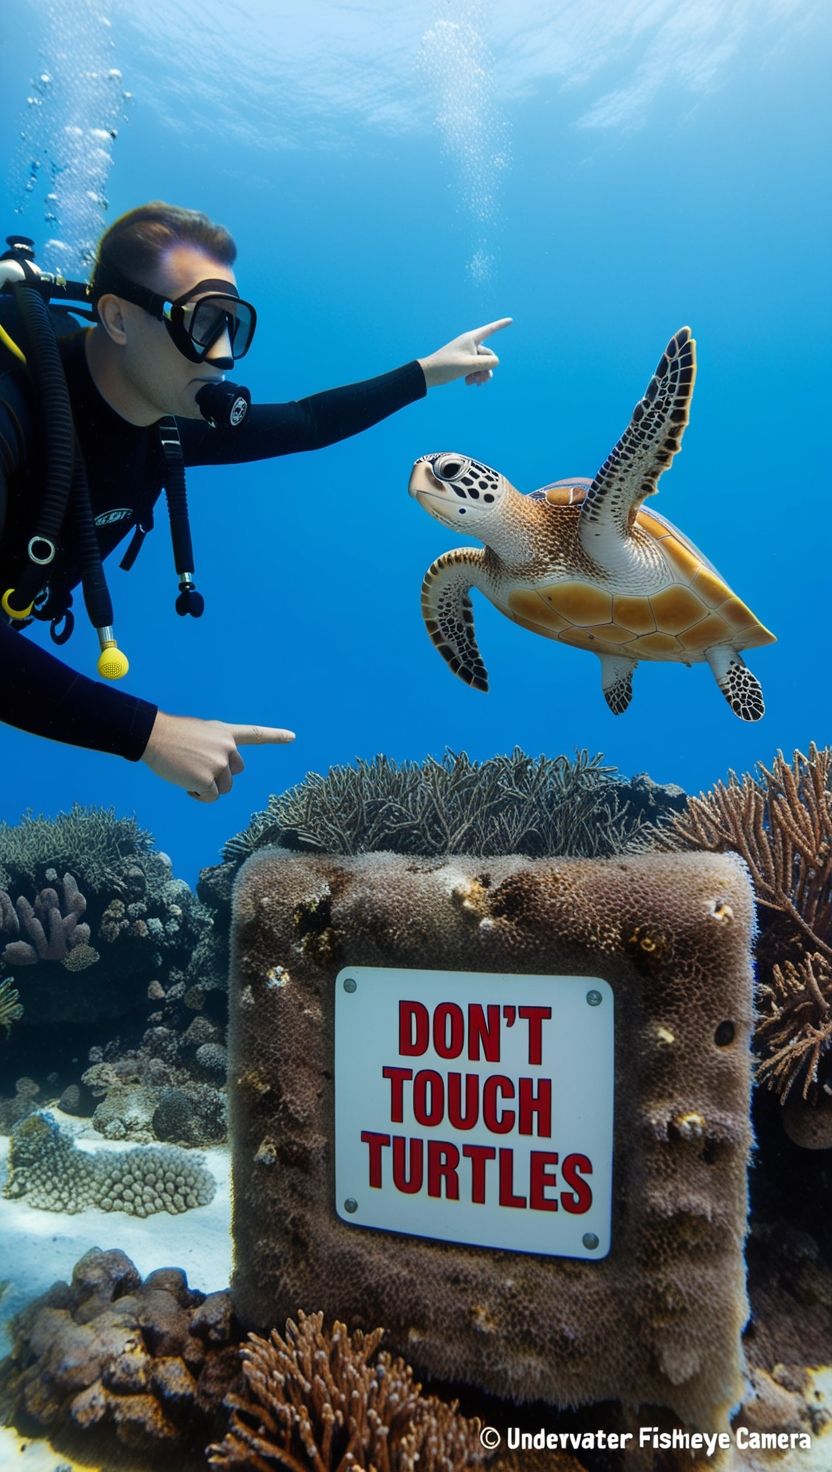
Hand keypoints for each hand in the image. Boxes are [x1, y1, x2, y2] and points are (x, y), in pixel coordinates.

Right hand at [141, 710, 295, 801]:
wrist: (152, 736)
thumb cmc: (170, 734)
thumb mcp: (200, 732)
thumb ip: (214, 745)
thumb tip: (215, 768)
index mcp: (225, 733)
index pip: (254, 734)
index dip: (275, 736)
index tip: (293, 737)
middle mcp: (227, 748)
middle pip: (235, 773)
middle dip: (219, 777)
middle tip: (195, 768)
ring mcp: (219, 764)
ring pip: (223, 788)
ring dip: (207, 787)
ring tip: (187, 774)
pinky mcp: (208, 780)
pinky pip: (210, 798)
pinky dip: (199, 797)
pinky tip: (185, 784)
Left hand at [417, 318, 511, 388]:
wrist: (429, 373)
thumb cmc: (448, 366)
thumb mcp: (470, 365)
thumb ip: (488, 362)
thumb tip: (496, 362)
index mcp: (472, 338)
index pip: (490, 330)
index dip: (501, 325)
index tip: (510, 320)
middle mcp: (469, 343)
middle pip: (488, 355)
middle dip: (487, 368)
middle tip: (482, 381)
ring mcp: (465, 352)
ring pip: (481, 363)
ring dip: (481, 374)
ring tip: (475, 384)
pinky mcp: (461, 361)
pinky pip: (473, 367)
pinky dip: (474, 375)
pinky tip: (469, 384)